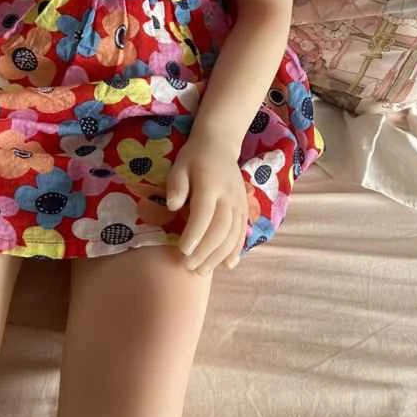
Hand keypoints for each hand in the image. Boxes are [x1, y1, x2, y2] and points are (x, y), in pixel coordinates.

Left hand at [165, 135, 248, 275]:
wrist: (219, 145)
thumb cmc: (194, 158)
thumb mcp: (179, 166)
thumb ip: (176, 185)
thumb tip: (172, 206)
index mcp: (211, 184)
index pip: (204, 214)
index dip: (194, 235)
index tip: (182, 250)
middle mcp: (229, 196)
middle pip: (220, 229)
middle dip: (205, 251)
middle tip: (189, 266)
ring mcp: (240, 203)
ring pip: (233, 235)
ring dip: (219, 256)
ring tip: (202, 270)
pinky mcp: (245, 209)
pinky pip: (243, 233)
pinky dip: (236, 251)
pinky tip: (228, 265)